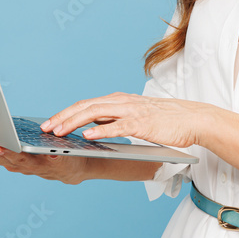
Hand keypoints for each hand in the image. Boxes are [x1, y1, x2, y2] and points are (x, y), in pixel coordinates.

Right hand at [0, 112, 88, 184]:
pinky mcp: (51, 165)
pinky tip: (37, 151)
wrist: (70, 164)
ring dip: (4, 153)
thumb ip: (1, 125)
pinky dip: (39, 158)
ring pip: (13, 160)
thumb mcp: (16, 135)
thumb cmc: (38, 147)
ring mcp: (30, 165)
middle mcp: (10, 162)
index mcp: (0, 151)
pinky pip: (43, 162)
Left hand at [41, 92, 214, 149]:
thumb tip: (93, 130)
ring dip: (74, 122)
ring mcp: (131, 111)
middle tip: (44, 129)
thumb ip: (116, 121)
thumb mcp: (136, 118)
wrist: (194, 119)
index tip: (49, 123)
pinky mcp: (142, 123)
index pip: (86, 104)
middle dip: (62, 117)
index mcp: (119, 101)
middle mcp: (122, 102)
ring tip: (58, 133)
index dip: (66, 113)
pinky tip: (86, 136)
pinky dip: (100, 130)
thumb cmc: (166, 121)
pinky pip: (116, 126)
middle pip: (85, 106)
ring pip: (95, 113)